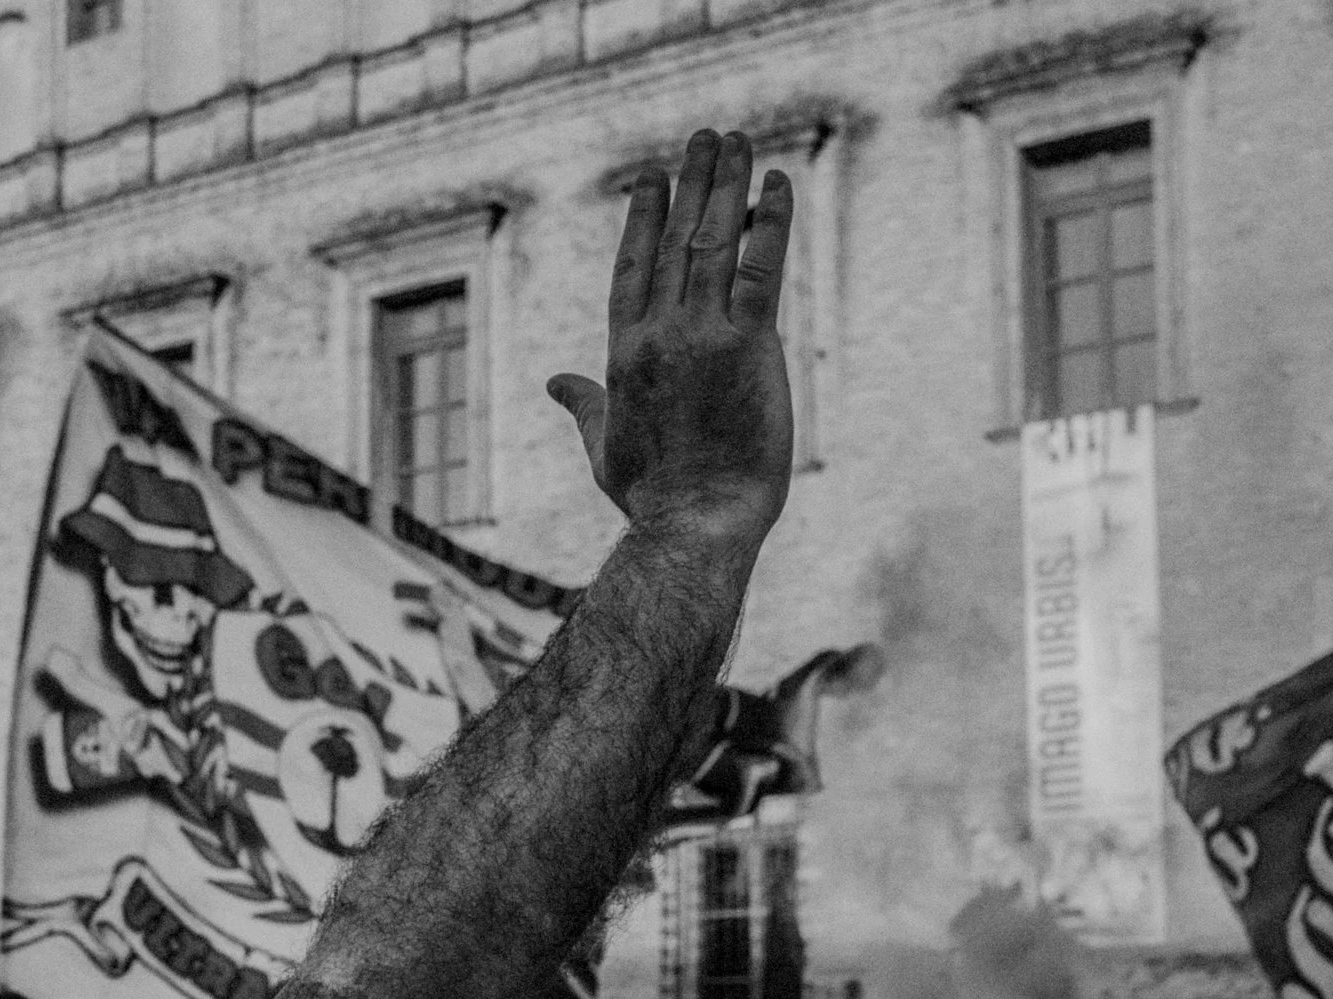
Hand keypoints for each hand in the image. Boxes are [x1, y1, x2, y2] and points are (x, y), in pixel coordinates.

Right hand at [549, 130, 792, 541]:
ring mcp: (702, 337)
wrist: (693, 527)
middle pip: (675, 240)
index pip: (631, 267)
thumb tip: (553, 383)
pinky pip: (762, 269)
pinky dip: (771, 221)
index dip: (644, 217)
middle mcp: (658, 335)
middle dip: (690, 182)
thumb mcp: (604, 446)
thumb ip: (582, 405)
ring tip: (736, 141)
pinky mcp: (748, 348)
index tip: (654, 177)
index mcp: (622, 354)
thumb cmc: (652, 499)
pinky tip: (779, 184)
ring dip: (726, 184)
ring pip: (714, 242)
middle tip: (704, 138)